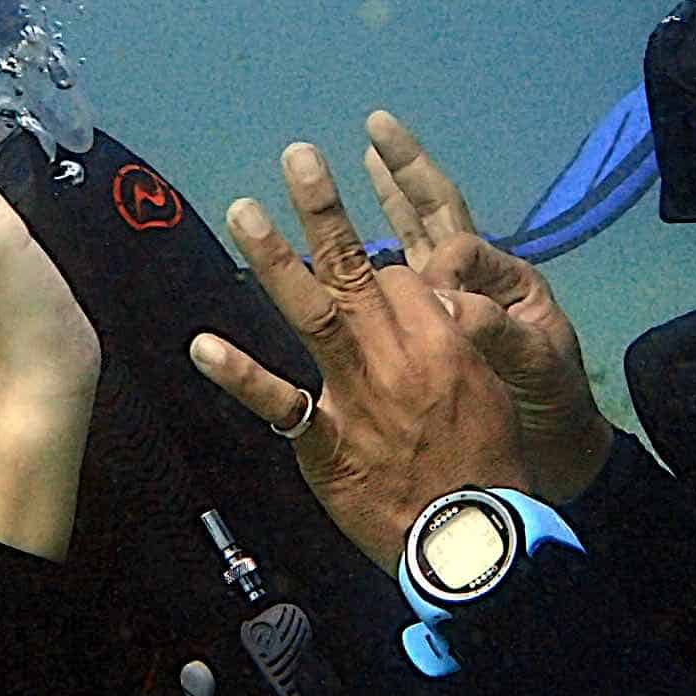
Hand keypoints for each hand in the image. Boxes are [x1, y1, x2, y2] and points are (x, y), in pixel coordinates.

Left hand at [189, 141, 527, 565]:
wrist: (474, 539)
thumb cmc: (492, 468)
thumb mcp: (494, 387)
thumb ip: (459, 340)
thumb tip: (432, 301)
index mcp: (445, 336)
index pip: (401, 275)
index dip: (379, 263)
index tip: (362, 257)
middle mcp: (399, 352)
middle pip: (355, 268)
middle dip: (324, 209)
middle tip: (296, 156)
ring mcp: (357, 393)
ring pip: (312, 311)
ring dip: (274, 259)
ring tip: (245, 210)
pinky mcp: (327, 441)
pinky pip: (278, 403)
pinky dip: (239, 374)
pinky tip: (202, 345)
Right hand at [363, 111, 614, 499]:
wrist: (558, 454)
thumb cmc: (555, 406)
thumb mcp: (537, 366)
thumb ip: (497, 332)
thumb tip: (446, 302)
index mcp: (509, 281)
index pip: (460, 250)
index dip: (436, 267)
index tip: (426, 302)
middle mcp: (480, 280)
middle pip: (437, 212)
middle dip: (408, 169)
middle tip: (378, 124)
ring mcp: (456, 299)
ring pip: (415, 235)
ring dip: (392, 195)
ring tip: (366, 153)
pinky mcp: (436, 325)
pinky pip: (402, 277)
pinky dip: (380, 249)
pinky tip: (351, 236)